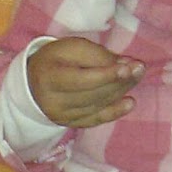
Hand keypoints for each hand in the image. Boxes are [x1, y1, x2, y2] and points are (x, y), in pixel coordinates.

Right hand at [27, 36, 144, 127]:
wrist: (31, 84)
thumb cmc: (54, 60)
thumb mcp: (70, 47)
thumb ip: (96, 55)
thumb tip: (126, 65)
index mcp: (50, 78)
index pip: (82, 80)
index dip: (107, 75)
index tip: (129, 66)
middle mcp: (53, 102)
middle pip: (93, 94)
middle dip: (120, 81)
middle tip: (140, 69)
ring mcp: (61, 116)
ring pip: (97, 106)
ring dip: (121, 92)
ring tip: (137, 77)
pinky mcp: (69, 123)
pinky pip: (95, 120)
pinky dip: (114, 112)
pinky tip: (130, 103)